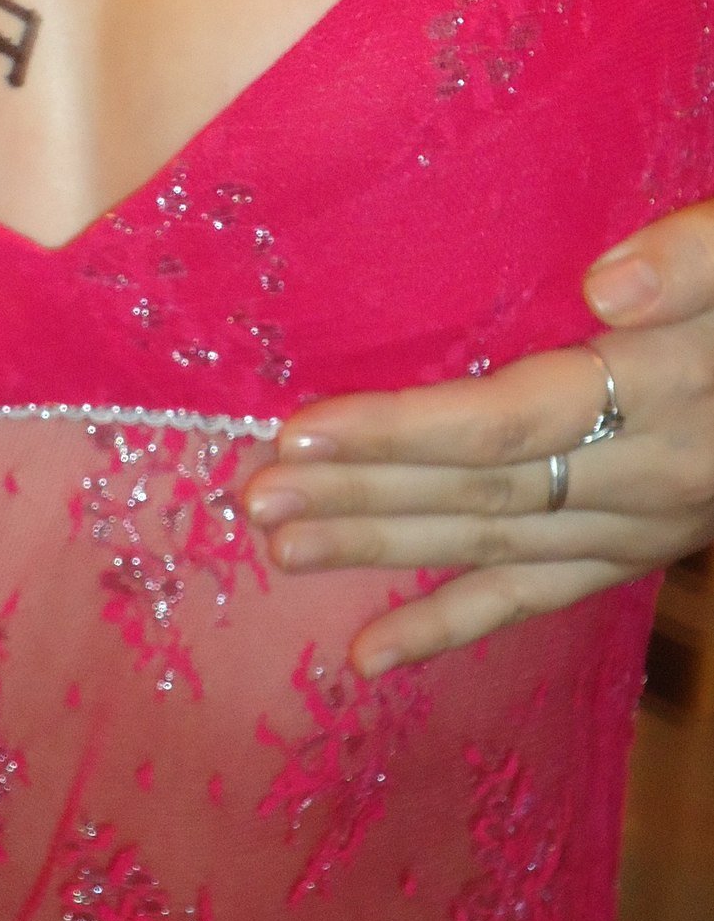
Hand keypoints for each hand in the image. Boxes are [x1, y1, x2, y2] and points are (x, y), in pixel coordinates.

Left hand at [242, 200, 713, 676]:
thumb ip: (698, 263)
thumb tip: (606, 289)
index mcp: (659, 396)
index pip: (501, 424)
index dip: (396, 434)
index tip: (296, 435)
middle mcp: (644, 479)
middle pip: (475, 493)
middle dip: (357, 497)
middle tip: (251, 499)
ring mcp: (639, 528)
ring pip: (489, 547)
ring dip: (378, 552)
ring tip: (278, 549)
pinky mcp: (636, 552)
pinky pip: (536, 599)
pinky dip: (451, 627)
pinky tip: (370, 656)